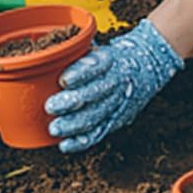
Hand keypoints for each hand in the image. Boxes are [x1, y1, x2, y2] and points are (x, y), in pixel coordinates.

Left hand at [44, 18, 184, 152]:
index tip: (64, 79)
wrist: (147, 65)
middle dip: (72, 102)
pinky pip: (99, 132)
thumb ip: (76, 53)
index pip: (97, 66)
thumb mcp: (98, 48)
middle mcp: (116, 81)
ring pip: (96, 115)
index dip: (81, 74)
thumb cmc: (110, 57)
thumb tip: (45, 57)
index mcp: (110, 60)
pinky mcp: (117, 119)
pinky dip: (82, 140)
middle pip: (95, 93)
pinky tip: (66, 144)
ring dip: (74, 124)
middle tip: (50, 106)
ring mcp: (118, 102)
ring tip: (54, 128)